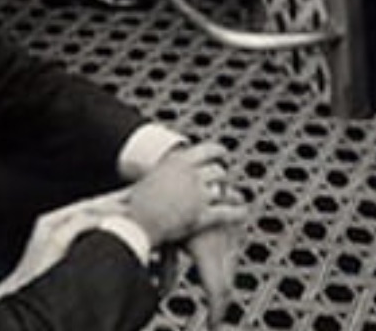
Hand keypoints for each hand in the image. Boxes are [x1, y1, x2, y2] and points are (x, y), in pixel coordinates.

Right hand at [122, 149, 245, 245]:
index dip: (217, 151)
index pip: (206, 150)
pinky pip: (226, 212)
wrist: (133, 224)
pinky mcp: (202, 215)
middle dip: (222, 177)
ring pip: (223, 190)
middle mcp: (191, 175)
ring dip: (230, 193)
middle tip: (224, 181)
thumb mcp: (146, 182)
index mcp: (177, 162)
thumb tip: (157, 177)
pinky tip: (242, 212)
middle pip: (217, 171)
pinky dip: (237, 212)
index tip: (222, 152)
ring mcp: (198, 195)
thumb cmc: (133, 207)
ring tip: (235, 196)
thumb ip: (159, 178)